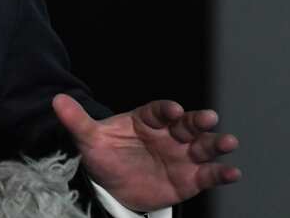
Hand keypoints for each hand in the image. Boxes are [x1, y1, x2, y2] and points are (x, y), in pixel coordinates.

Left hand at [52, 94, 239, 211]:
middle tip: (209, 117)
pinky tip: (233, 172)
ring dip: (216, 143)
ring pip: (202, 146)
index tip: (172, 109)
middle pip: (187, 124)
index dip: (166, 110)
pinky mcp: (190, 179)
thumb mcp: (89, 139)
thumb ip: (77, 120)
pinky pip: (208, 174)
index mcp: (147, 119)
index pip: (159, 111)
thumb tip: (56, 100)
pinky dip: (221, 173)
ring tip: (228, 143)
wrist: (113, 188)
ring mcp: (182, 155)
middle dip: (198, 121)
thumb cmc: (105, 155)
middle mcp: (169, 134)